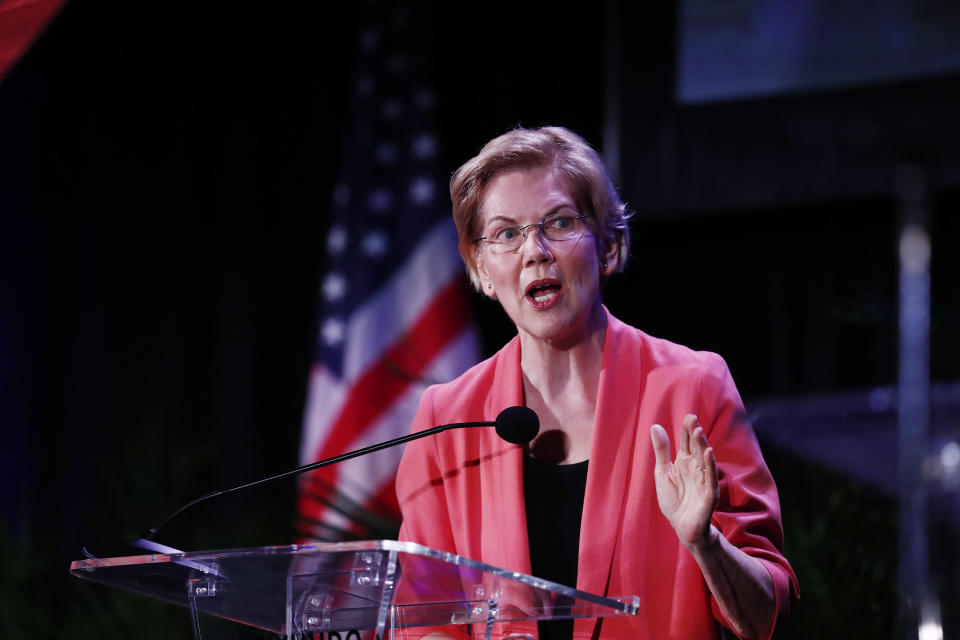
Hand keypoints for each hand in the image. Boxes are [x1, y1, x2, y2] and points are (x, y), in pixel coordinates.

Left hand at [650, 414, 718, 550]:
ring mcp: (703, 480)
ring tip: (698, 431)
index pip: (687, 442)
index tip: (689, 416)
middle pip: (697, 448)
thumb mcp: (663, 472)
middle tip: (693, 418)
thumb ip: (662, 451)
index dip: (687, 430)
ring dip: (702, 445)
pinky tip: (709, 453)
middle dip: (695, 434)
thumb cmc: (674, 500)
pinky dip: (710, 465)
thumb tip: (655, 426)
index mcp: (685, 462)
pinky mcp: (709, 493)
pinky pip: (710, 477)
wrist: (682, 527)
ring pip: (704, 460)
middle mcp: (696, 468)